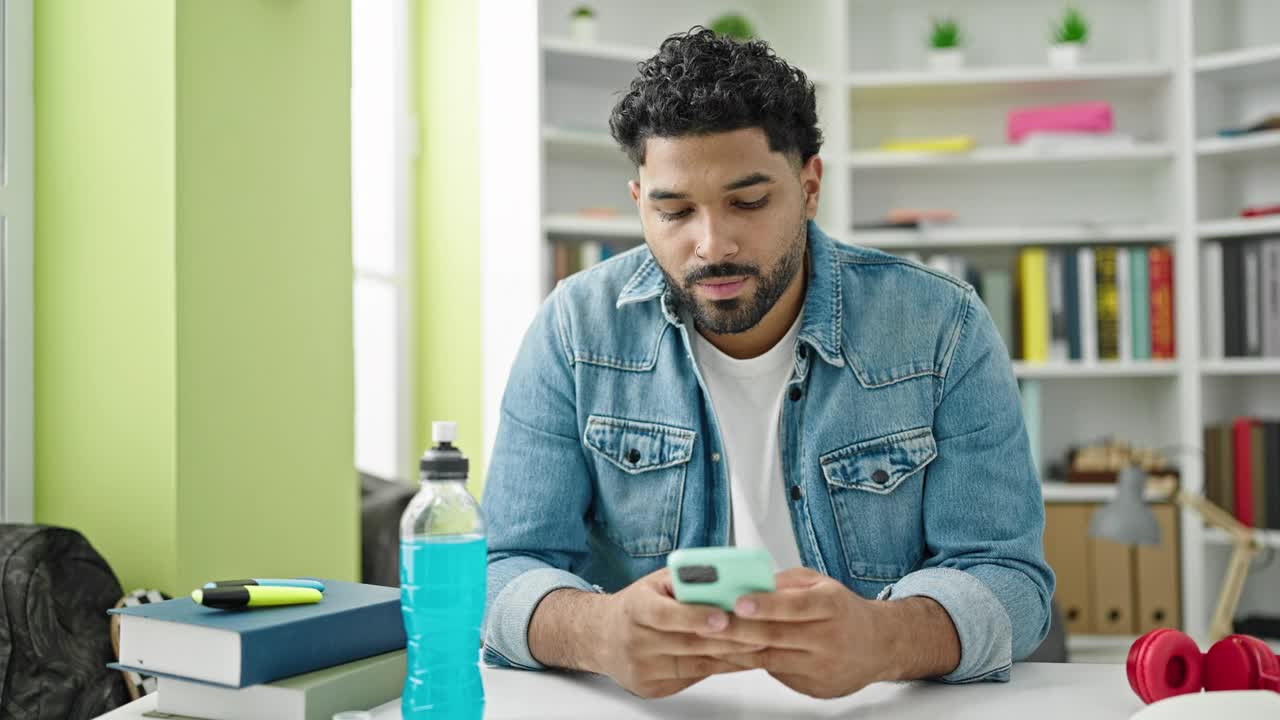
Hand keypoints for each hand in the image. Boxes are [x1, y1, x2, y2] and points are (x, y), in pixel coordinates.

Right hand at [591, 568, 765, 698]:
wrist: (602, 637)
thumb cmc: (637, 605)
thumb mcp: (655, 583)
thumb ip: (686, 579)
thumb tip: (726, 576)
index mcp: (634, 608)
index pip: (664, 614)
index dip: (695, 616)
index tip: (723, 616)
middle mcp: (634, 640)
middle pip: (687, 643)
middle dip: (728, 638)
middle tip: (761, 632)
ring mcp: (642, 668)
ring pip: (695, 664)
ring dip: (731, 656)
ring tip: (760, 646)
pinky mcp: (651, 687)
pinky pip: (693, 678)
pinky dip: (719, 668)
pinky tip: (740, 660)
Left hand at [702, 567, 894, 698]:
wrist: (879, 646)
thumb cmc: (843, 610)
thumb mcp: (820, 584)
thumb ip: (785, 582)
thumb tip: (749, 582)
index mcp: (831, 606)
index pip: (795, 606)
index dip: (765, 605)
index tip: (738, 602)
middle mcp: (829, 639)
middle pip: (777, 636)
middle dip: (738, 630)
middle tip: (707, 623)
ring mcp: (821, 667)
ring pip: (771, 660)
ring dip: (736, 651)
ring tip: (709, 640)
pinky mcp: (814, 688)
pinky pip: (776, 675)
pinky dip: (751, 664)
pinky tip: (731, 655)